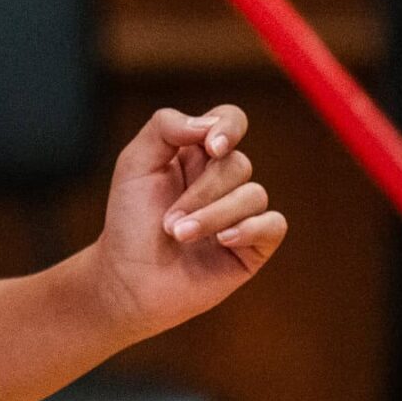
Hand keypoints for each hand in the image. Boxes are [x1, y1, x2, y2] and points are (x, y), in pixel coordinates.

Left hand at [87, 105, 286, 342]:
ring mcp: (241, 212)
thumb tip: (210, 123)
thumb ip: (165, 127)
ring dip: (214, 216)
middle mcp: (223, 180)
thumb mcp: (135, 163)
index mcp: (197, 154)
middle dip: (201, 192)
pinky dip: (250, 229)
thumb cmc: (129, 221)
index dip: (229, 127)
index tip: (211, 147)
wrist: (128, 280)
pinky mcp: (253, 245)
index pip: (230, 120)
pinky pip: (273, 224)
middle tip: (168, 221)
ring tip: (180, 236)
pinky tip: (223, 241)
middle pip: (237, 164)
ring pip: (254, 194)